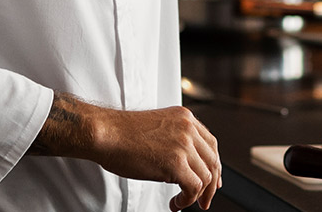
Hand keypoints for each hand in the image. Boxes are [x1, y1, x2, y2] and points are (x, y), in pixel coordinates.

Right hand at [30, 94, 221, 209]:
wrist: (107, 134)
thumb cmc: (124, 133)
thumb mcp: (159, 127)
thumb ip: (177, 137)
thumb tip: (187, 160)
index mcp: (184, 117)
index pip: (211, 143)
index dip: (214, 164)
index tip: (213, 179)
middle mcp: (187, 128)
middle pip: (213, 160)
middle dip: (212, 183)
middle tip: (205, 199)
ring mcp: (183, 145)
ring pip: (206, 176)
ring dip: (197, 195)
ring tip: (184, 201)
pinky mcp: (176, 163)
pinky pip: (194, 188)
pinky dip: (187, 201)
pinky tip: (176, 203)